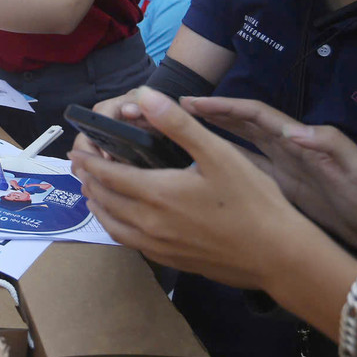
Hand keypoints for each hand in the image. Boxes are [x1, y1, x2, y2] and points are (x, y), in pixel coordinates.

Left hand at [70, 87, 316, 290]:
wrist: (278, 256)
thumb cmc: (252, 202)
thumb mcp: (218, 154)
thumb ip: (178, 124)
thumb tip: (144, 95)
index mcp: (156, 193)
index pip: (106, 174)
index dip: (87, 159)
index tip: (77, 147)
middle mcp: (149, 224)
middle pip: (103, 199)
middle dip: (88, 179)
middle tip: (81, 164)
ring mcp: (158, 247)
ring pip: (112, 225)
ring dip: (98, 204)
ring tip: (93, 190)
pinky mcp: (171, 262)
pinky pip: (129, 243)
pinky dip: (116, 226)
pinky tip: (125, 219)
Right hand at [189, 96, 356, 251]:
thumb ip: (332, 145)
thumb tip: (295, 131)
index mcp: (298, 139)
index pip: (255, 115)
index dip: (225, 107)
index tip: (194, 102)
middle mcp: (283, 147)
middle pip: (239, 123)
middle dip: (208, 112)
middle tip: (176, 107)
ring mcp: (278, 166)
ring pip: (236, 143)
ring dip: (208, 132)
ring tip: (179, 127)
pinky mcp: (276, 187)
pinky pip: (242, 169)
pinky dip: (219, 161)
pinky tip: (197, 165)